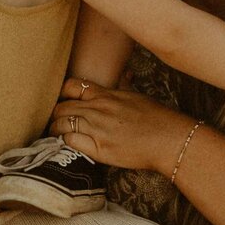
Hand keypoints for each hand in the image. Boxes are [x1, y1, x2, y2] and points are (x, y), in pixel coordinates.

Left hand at [50, 80, 183, 173]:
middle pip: (61, 107)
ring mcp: (97, 129)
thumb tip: (125, 75)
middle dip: (55, 115)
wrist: (168, 139)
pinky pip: (70, 142)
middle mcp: (98, 109)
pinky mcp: (99, 149)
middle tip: (56, 121)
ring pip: (61, 124)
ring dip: (55, 129)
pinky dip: (65, 142)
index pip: (71, 86)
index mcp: (105, 94)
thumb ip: (124, 86)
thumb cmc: (156, 117)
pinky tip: (67, 145)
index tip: (63, 101)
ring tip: (55, 134)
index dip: (62, 94)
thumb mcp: (136, 95)